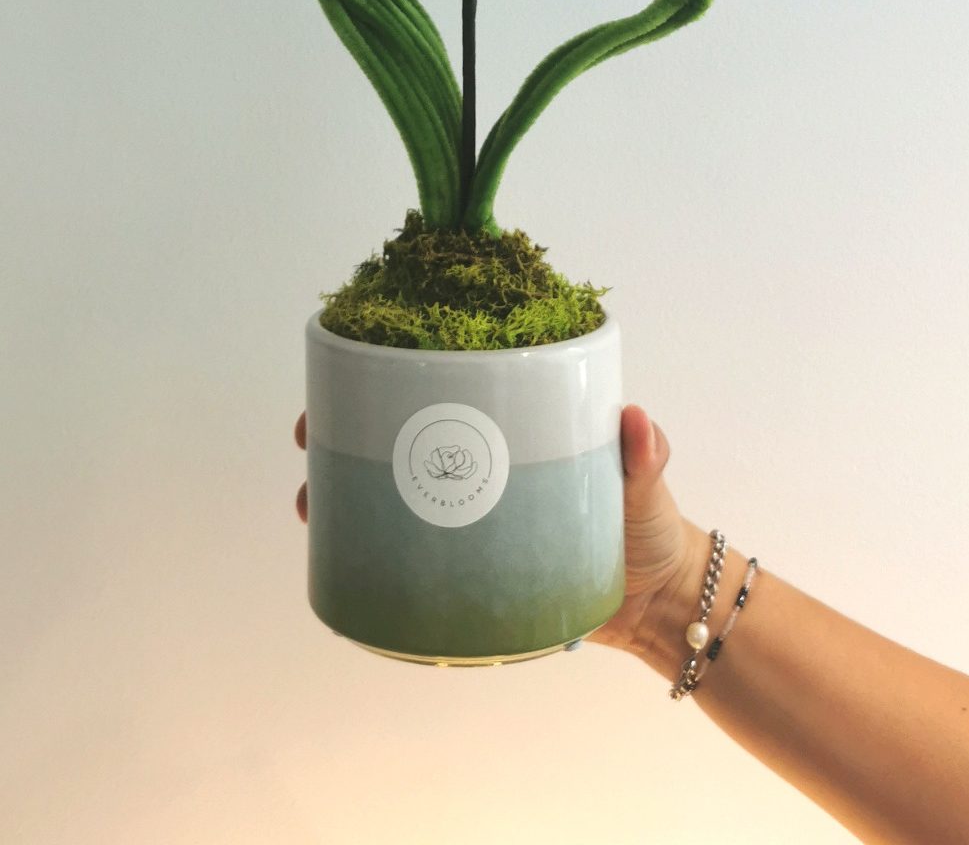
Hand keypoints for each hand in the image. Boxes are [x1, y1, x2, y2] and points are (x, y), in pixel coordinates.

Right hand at [292, 400, 702, 660]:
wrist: (656, 605)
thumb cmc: (650, 524)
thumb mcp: (646, 482)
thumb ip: (645, 453)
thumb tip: (635, 420)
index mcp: (517, 424)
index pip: (447, 381)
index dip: (393, 367)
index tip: (350, 362)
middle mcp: (482, 463)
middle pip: (398, 432)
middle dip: (345, 427)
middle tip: (312, 435)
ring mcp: (470, 516)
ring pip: (389, 491)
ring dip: (342, 488)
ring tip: (312, 499)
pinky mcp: (468, 569)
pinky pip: (407, 553)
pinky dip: (366, 550)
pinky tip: (338, 554)